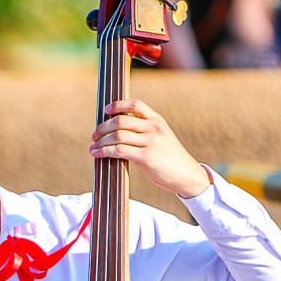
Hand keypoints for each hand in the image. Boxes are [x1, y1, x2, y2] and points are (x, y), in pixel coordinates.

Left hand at [90, 99, 210, 198]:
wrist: (187, 175)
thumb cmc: (171, 159)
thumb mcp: (162, 138)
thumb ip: (146, 131)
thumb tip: (119, 132)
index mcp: (157, 121)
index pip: (136, 104)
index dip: (118, 105)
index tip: (106, 111)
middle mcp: (154, 128)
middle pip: (121, 121)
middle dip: (103, 128)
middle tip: (95, 136)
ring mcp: (151, 142)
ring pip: (117, 136)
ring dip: (101, 141)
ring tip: (93, 147)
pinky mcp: (146, 157)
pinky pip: (119, 150)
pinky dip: (104, 151)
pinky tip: (97, 154)